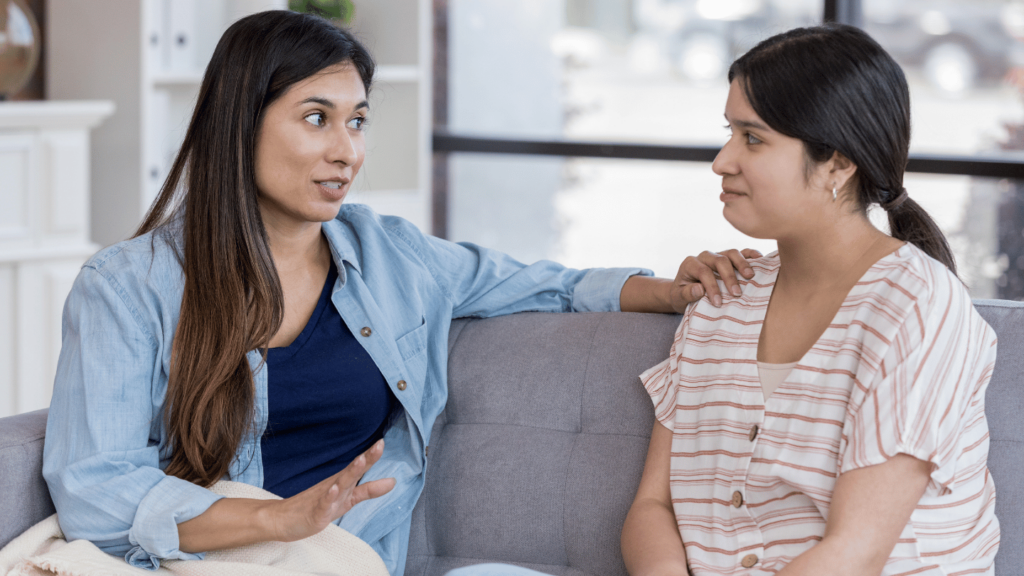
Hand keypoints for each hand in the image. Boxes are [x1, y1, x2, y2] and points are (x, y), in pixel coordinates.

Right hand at [265, 440, 395, 541]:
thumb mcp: (347, 499)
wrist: (282, 520)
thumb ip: (369, 490)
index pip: (359, 467)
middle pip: (352, 472)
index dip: (372, 456)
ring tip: (361, 460)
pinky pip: (323, 505)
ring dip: (350, 473)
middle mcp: (334, 487)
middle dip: (366, 459)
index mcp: (342, 483)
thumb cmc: (317, 506)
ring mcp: (324, 499)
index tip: (383, 441)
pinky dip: (329, 497)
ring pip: (339, 485)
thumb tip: (393, 482)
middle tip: (380, 445)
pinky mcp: (315, 514)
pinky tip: (334, 489)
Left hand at [670, 249, 761, 309]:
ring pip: (731, 253)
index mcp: (690, 264)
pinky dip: (751, 254)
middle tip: (737, 294)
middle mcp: (704, 256)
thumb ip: (687, 293)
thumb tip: (699, 289)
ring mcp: (718, 255)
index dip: (712, 287)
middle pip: (719, 260)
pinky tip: (760, 259)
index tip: (718, 303)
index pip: (703, 272)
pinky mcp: (728, 257)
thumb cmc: (682, 295)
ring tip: (750, 277)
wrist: (684, 290)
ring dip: (742, 264)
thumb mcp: (678, 298)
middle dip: (729, 277)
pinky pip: (741, 252)